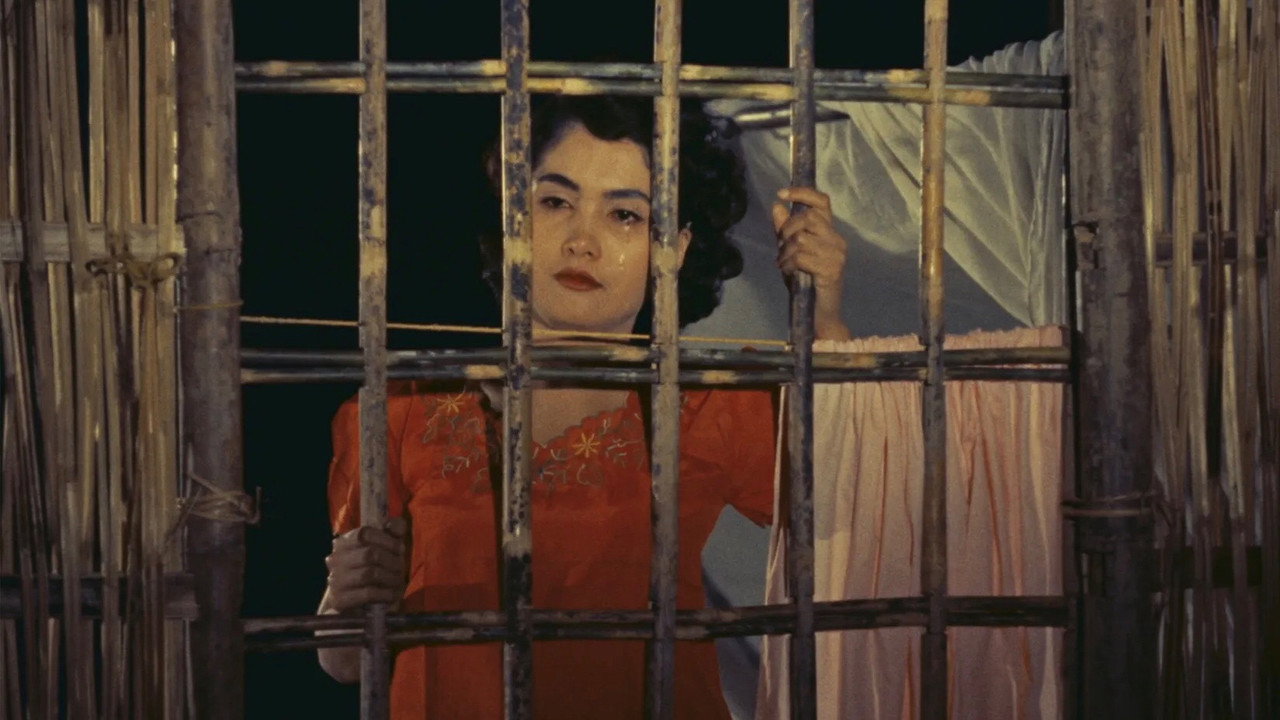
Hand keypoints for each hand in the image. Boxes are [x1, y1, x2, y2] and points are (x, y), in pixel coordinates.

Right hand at [323, 516, 407, 613]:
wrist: (353, 601)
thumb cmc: (374, 567)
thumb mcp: (386, 545)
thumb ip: (393, 530)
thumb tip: (394, 526)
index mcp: (343, 541)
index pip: (364, 533)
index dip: (387, 540)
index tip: (400, 549)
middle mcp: (335, 559)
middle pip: (369, 554)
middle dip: (391, 561)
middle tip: (401, 567)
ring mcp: (335, 579)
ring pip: (369, 574)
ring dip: (390, 578)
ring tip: (398, 581)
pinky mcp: (339, 599)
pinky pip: (367, 593)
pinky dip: (385, 593)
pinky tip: (392, 594)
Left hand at [771, 187, 850, 340]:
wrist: (818, 314)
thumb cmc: (805, 282)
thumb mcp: (791, 252)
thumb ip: (784, 231)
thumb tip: (777, 205)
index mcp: (829, 232)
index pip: (822, 202)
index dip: (803, 193)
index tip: (782, 193)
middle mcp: (837, 240)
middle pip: (807, 218)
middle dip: (787, 231)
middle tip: (781, 248)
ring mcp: (837, 255)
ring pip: (801, 238)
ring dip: (785, 252)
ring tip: (784, 264)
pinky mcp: (832, 269)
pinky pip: (802, 257)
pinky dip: (789, 264)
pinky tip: (789, 273)